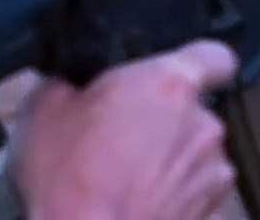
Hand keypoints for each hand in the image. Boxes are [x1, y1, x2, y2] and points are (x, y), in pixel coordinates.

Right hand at [11, 40, 239, 219]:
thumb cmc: (70, 180)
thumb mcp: (44, 112)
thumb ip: (69, 83)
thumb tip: (67, 82)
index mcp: (171, 84)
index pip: (215, 55)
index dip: (199, 63)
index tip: (176, 77)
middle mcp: (204, 124)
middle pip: (195, 112)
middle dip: (165, 123)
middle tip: (122, 139)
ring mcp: (213, 173)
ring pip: (196, 156)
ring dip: (170, 163)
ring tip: (126, 181)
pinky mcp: (212, 214)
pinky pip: (194, 196)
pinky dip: (174, 199)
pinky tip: (138, 207)